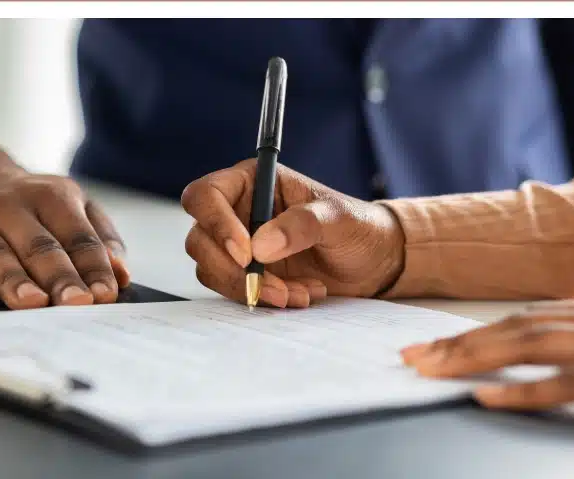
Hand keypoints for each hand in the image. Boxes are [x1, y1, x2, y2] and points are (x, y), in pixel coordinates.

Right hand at [0, 133, 128, 308]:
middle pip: (37, 244)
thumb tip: (121, 273)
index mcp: (50, 196)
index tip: (105, 294)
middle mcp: (6, 203)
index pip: (76, 235)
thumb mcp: (66, 204)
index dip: (92, 265)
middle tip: (75, 304)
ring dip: (11, 277)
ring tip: (31, 303)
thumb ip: (98, 235)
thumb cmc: (22, 203)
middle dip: (58, 275)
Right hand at [181, 159, 404, 307]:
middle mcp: (237, 211)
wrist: (373, 261)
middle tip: (273, 286)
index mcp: (252, 181)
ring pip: (212, 270)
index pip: (206, 195)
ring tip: (297, 292)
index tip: (246, 253)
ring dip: (252, 288)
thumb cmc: (357, 227)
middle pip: (200, 239)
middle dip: (234, 270)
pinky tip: (299, 294)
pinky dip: (263, 299)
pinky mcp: (246, 274)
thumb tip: (260, 246)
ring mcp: (238, 245)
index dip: (216, 223)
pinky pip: (233, 290)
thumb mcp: (337, 219)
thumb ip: (301, 225)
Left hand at [401, 299, 573, 410]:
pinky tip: (488, 398)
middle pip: (514, 328)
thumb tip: (553, 366)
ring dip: (472, 357)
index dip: (475, 331)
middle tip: (410, 357)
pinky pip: (570, 383)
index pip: (525, 320)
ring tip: (428, 369)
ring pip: (529, 346)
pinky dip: (524, 391)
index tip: (433, 344)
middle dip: (457, 343)